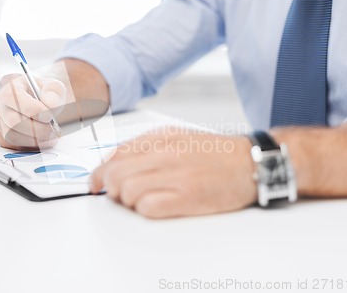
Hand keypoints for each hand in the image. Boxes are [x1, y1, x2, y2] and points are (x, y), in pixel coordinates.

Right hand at [0, 73, 65, 149]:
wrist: (44, 101)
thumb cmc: (46, 93)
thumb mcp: (55, 86)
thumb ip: (54, 93)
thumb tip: (50, 105)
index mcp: (9, 83)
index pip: (13, 98)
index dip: (32, 110)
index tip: (49, 116)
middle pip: (12, 121)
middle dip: (37, 130)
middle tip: (53, 131)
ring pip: (11, 136)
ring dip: (34, 140)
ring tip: (50, 136)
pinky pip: (10, 145)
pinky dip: (28, 146)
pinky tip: (41, 140)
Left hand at [90, 128, 257, 218]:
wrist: (250, 163)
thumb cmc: (214, 153)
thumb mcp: (177, 136)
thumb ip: (145, 145)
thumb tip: (114, 160)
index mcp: (160, 138)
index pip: (113, 155)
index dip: (99, 174)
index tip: (96, 184)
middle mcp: (164, 153)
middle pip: (114, 174)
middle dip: (110, 189)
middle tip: (119, 195)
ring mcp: (175, 175)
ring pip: (126, 191)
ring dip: (128, 201)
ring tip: (142, 200)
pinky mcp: (186, 197)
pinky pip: (147, 207)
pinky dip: (144, 210)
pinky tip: (156, 206)